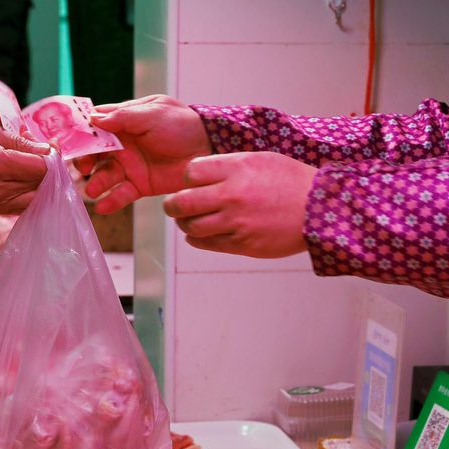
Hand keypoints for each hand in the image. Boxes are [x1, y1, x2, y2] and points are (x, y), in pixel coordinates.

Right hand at [0, 118, 49, 213]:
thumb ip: (20, 142)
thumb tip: (47, 150)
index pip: (42, 168)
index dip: (53, 156)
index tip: (51, 143)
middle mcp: (0, 190)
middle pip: (43, 184)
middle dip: (50, 168)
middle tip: (45, 150)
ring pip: (37, 197)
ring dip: (42, 181)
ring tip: (34, 162)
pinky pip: (25, 204)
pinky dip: (32, 191)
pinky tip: (26, 176)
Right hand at [74, 95, 211, 213]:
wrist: (208, 148)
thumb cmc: (182, 124)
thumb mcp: (152, 114)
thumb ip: (123, 117)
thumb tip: (94, 119)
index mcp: (123, 122)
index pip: (94, 126)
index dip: (80, 134)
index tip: (67, 143)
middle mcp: (122, 145)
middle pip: (94, 154)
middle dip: (84, 161)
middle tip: (82, 168)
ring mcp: (129, 166)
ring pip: (104, 175)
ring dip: (95, 183)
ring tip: (92, 190)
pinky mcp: (139, 185)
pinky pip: (120, 194)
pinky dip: (111, 201)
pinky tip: (103, 206)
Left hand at [163, 152, 316, 257]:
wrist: (322, 209)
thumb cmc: (291, 181)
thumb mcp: (260, 159)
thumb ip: (228, 165)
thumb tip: (197, 173)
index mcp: (237, 168)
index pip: (190, 173)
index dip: (187, 179)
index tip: (191, 183)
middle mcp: (232, 195)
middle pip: (181, 202)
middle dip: (172, 205)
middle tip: (173, 206)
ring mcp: (236, 222)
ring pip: (191, 226)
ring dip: (184, 224)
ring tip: (188, 220)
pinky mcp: (242, 243)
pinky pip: (205, 243)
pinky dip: (197, 238)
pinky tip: (199, 233)